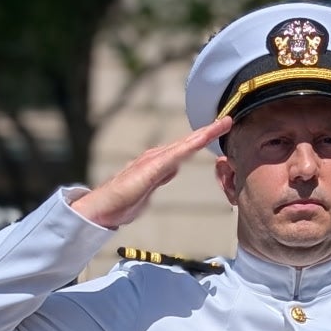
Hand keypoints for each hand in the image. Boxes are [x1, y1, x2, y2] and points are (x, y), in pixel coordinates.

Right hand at [70, 116, 231, 230]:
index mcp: (158, 164)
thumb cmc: (120, 203)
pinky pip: (175, 155)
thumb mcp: (148, 189)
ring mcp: (153, 161)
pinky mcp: (151, 169)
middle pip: (187, 142)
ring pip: (184, 145)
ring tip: (222, 124)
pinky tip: (203, 139)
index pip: (184, 149)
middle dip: (208, 131)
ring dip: (204, 134)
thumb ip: (160, 177)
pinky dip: (190, 146)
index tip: (219, 132)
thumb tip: (172, 168)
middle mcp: (156, 157)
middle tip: (228, 120)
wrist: (102, 209)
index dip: (201, 139)